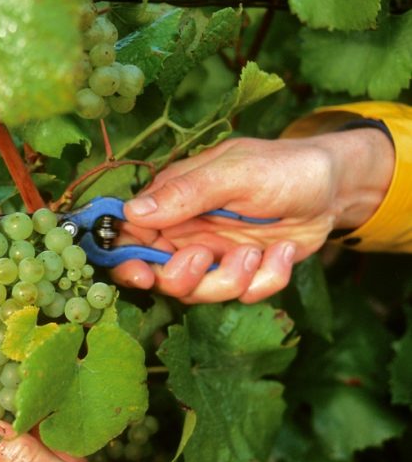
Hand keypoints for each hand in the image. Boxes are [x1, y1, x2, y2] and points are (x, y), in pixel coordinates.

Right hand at [111, 128, 393, 302]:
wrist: (336, 185)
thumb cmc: (283, 167)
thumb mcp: (235, 173)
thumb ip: (185, 192)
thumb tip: (131, 212)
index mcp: (170, 203)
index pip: (127, 236)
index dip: (125, 260)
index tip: (141, 273)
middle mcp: (184, 233)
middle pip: (159, 276)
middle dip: (181, 278)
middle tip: (202, 258)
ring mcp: (213, 255)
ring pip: (199, 292)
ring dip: (230, 279)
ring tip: (256, 251)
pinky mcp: (243, 272)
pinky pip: (243, 294)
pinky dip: (268, 278)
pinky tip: (284, 251)